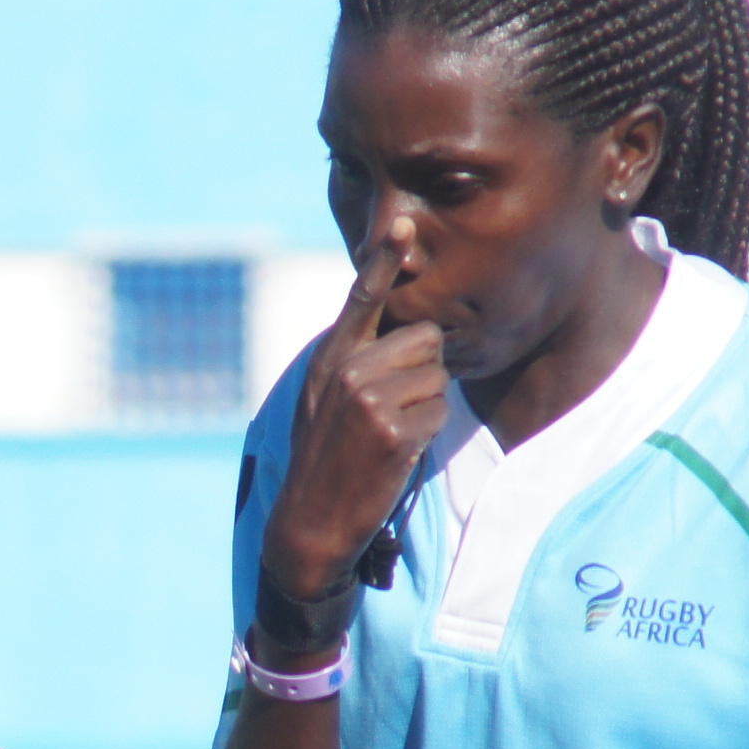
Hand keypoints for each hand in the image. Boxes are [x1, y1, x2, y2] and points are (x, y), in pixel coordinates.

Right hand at [261, 220, 448, 613]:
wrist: (310, 523)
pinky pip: (438, 412)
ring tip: (390, 434)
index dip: (383, 260)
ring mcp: (368, 400)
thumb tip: (403, 334)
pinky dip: (425, 435)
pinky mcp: (391, 431)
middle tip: (393, 409)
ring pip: (436, 377)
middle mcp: (347, 371)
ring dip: (425, 407)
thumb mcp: (323, 401)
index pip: (362, 299)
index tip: (402, 225)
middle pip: (424, 339)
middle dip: (423, 372)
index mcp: (331, 359)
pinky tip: (396, 454)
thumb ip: (353, 362)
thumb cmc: (325, 460)